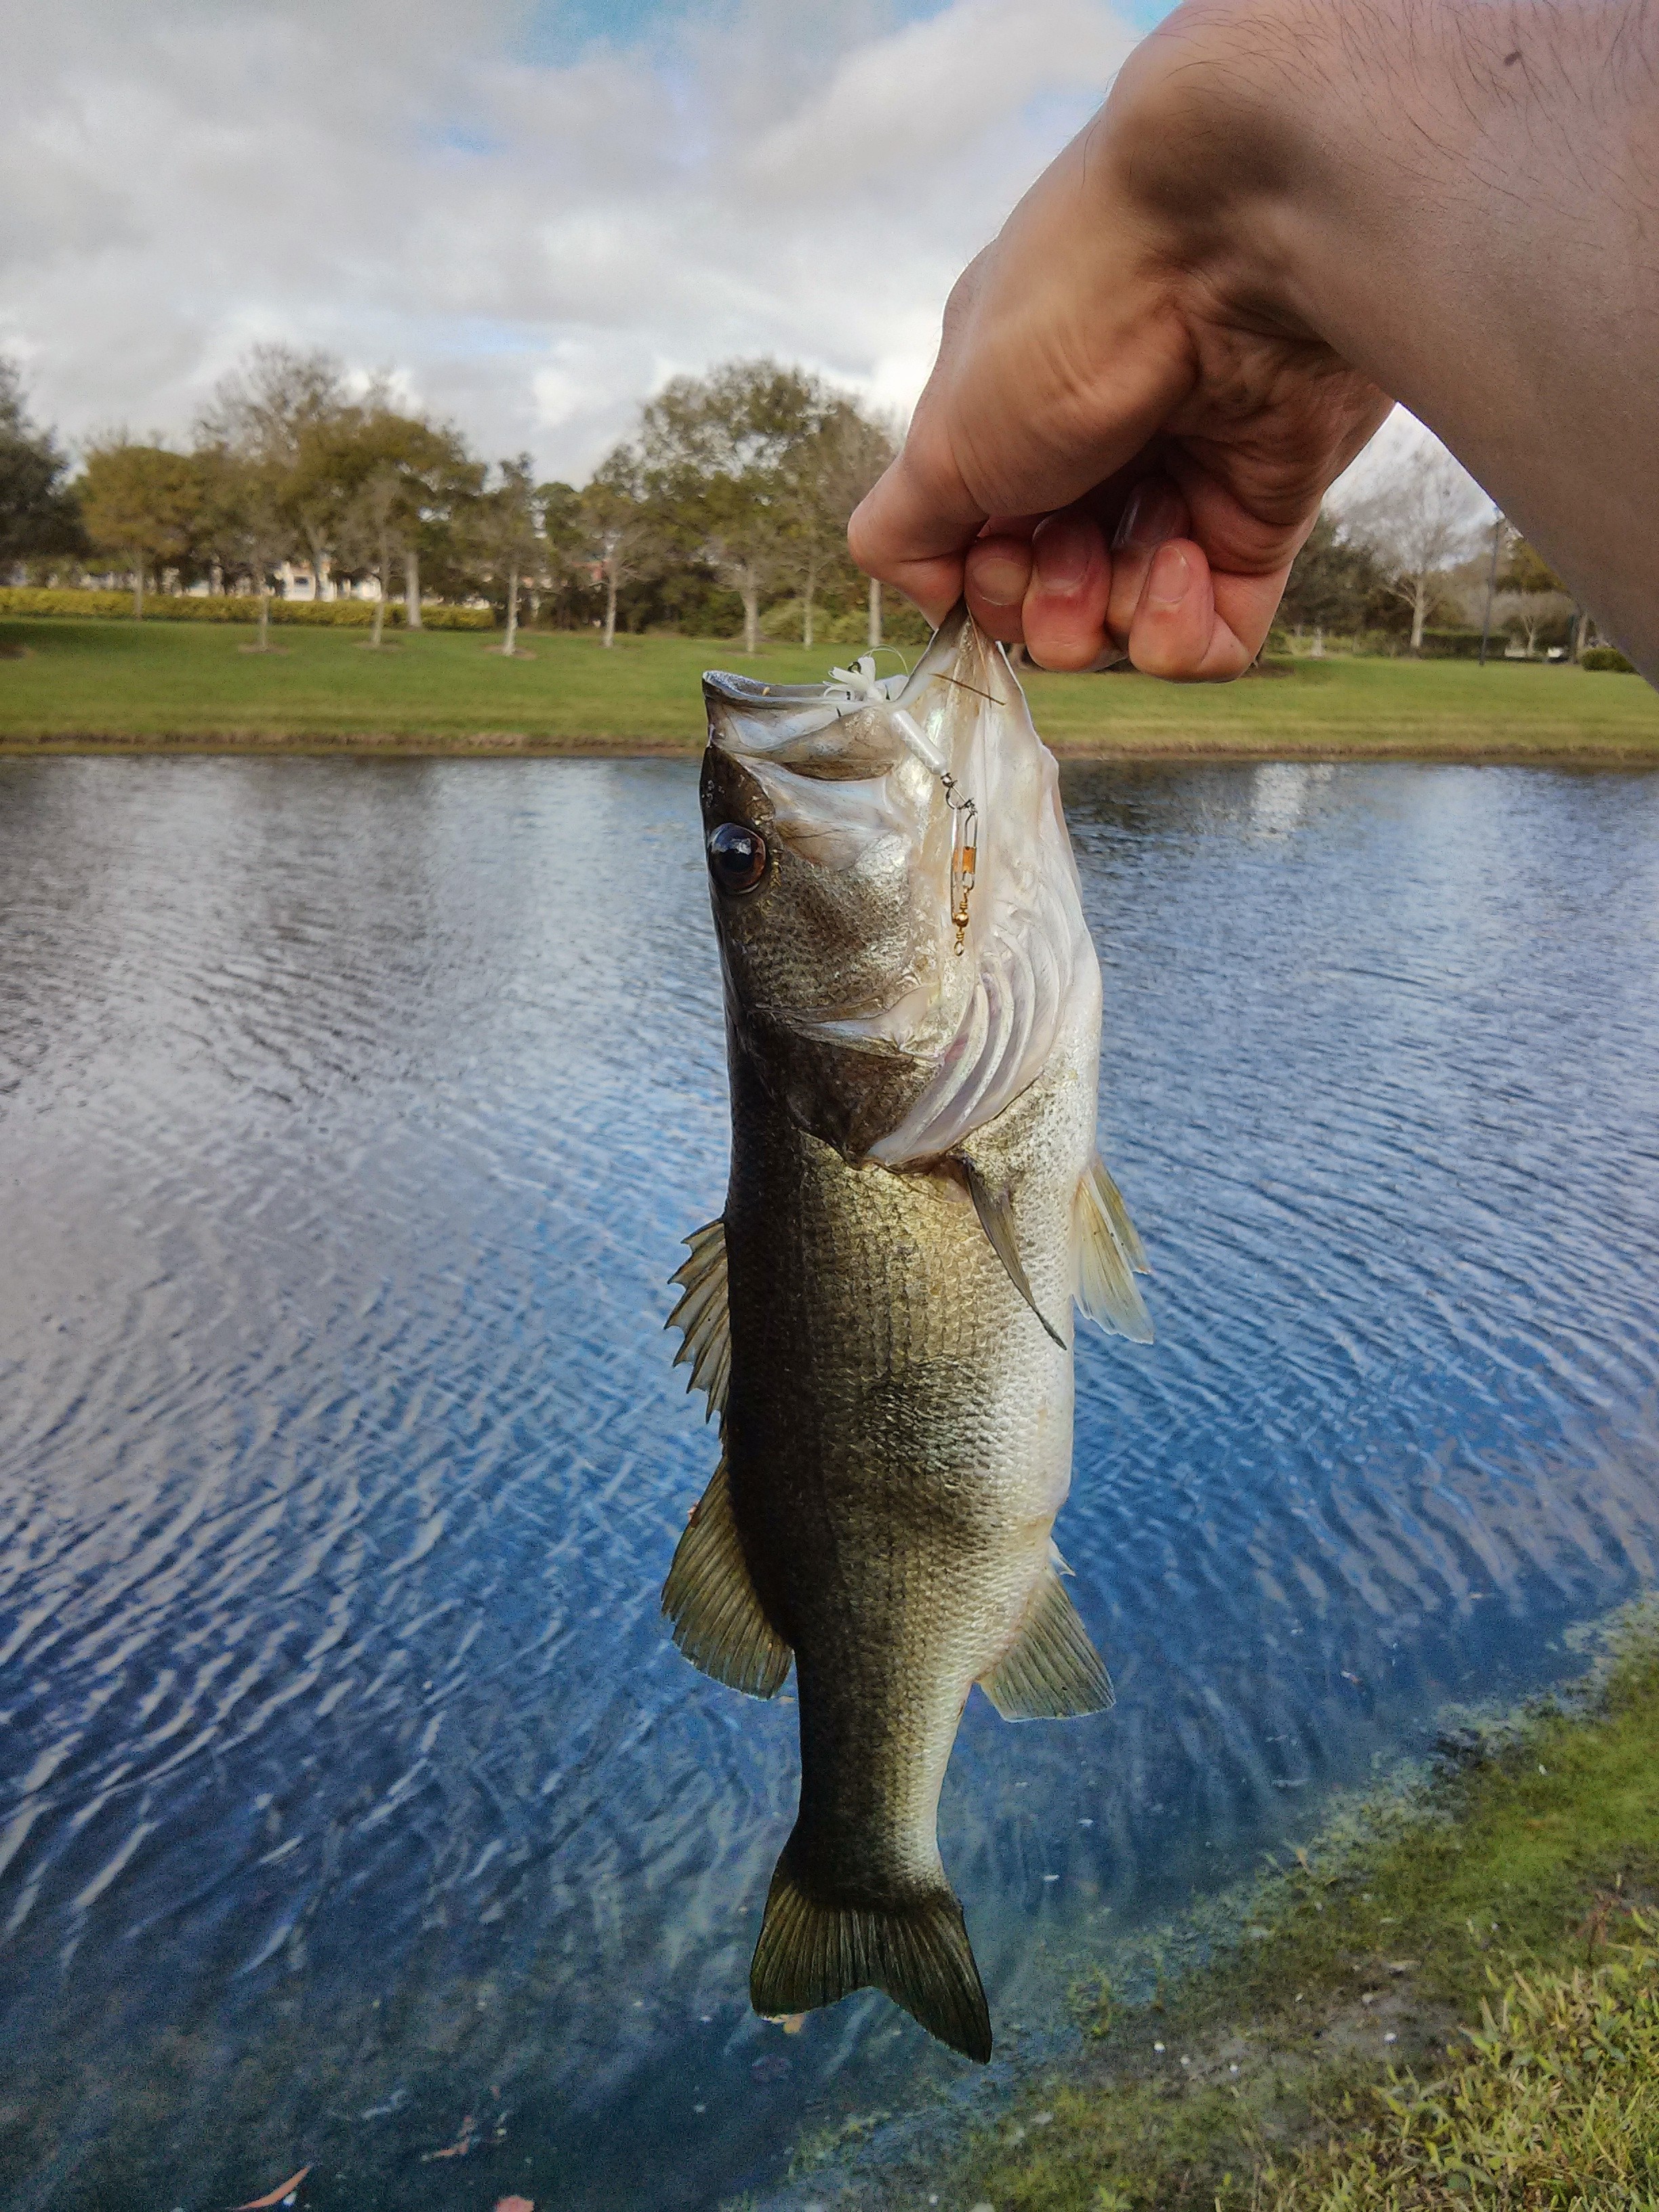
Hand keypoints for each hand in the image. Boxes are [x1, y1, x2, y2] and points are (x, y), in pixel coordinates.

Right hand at [849, 7, 1391, 679]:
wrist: (1231, 238)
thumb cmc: (1068, 316)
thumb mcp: (941, 436)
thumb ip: (904, 532)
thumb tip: (931, 597)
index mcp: (1009, 424)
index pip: (981, 560)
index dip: (983, 585)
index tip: (995, 544)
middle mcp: (1093, 458)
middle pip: (1050, 608)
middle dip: (1046, 606)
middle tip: (1067, 546)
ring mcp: (1181, 489)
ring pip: (1128, 631)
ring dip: (1117, 610)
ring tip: (1142, 537)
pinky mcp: (1262, 519)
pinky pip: (1214, 640)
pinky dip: (1185, 632)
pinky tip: (1183, 566)